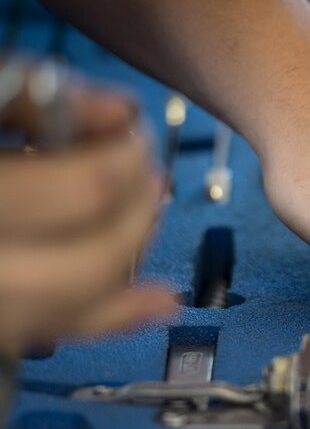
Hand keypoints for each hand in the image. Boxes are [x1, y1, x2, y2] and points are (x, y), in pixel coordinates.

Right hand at [0, 80, 175, 357]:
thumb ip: (33, 97)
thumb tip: (119, 114)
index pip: (80, 193)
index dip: (125, 160)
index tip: (133, 134)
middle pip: (89, 260)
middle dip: (137, 212)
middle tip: (145, 173)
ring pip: (73, 305)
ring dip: (128, 255)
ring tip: (143, 211)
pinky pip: (49, 332)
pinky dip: (111, 315)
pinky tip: (156, 300)